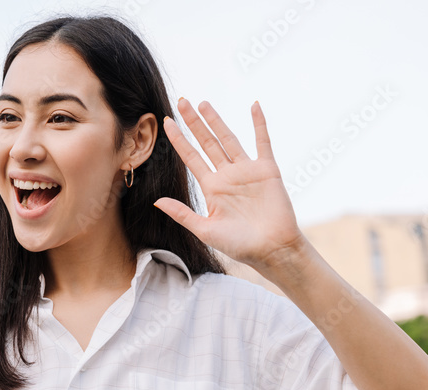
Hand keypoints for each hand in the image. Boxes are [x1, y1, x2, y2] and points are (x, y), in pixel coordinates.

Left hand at [154, 99, 305, 272]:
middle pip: (207, 143)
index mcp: (212, 188)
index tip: (166, 123)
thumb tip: (156, 201)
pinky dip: (259, 123)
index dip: (179, 140)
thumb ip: (182, 213)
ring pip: (228, 139)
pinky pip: (262, 141)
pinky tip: (253, 105)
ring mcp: (247, 170)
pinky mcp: (267, 169)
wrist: (271, 250)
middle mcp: (227, 175)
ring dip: (216, 120)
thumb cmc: (239, 245)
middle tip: (181, 102)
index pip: (191, 158)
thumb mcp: (205, 230)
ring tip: (203, 103)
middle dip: (193, 123)